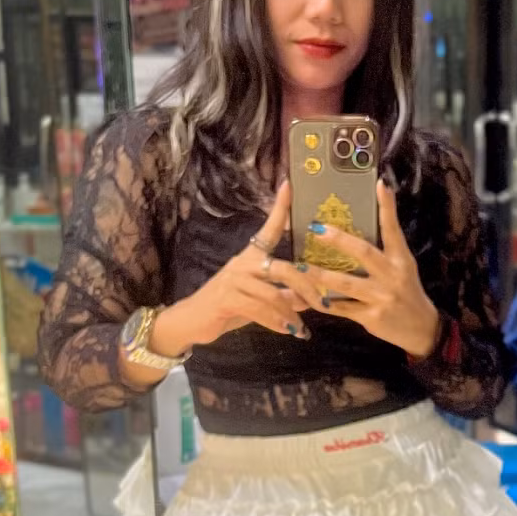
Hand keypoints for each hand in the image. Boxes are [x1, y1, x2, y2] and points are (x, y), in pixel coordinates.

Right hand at [154, 180, 308, 353]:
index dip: (280, 208)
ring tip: (300, 328)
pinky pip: (259, 309)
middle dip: (307, 287)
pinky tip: (287, 332)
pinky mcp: (227, 298)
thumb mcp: (260, 301)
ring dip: (290, 313)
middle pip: (283, 268)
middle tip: (323, 304)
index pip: (269, 229)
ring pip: (272, 294)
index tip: (289, 184)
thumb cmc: (229, 307)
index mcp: (251, 257)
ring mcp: (234, 280)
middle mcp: (243, 263)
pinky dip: (276, 322)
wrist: (193, 321)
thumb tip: (309, 298)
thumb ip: (283, 297)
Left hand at [275, 180, 441, 356]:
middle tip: (317, 229)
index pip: (393, 230)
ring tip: (300, 267)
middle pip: (364, 253)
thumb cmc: (407, 292)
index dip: (388, 207)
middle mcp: (392, 276)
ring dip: (320, 275)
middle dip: (339, 240)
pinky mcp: (371, 316)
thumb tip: (363, 226)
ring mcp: (381, 297)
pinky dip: (324, 302)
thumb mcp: (403, 267)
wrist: (420, 329)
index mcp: (401, 260)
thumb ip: (385, 250)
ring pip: (346, 283)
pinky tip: (306, 295)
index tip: (380, 185)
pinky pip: (342, 308)